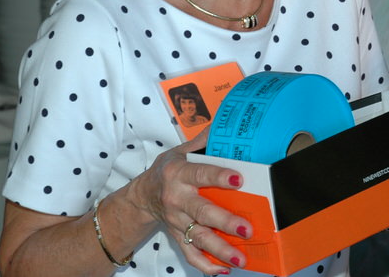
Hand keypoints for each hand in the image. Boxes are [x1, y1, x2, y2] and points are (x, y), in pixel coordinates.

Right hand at [128, 128, 252, 273]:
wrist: (142, 195)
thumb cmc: (168, 170)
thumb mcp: (181, 150)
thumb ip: (203, 141)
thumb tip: (225, 125)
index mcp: (178, 174)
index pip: (201, 174)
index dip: (219, 176)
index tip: (239, 178)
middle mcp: (176, 200)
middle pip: (202, 212)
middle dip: (225, 222)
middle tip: (247, 228)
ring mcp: (176, 222)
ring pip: (198, 238)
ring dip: (220, 250)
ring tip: (241, 258)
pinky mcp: (177, 237)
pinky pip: (190, 255)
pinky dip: (206, 265)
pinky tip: (224, 269)